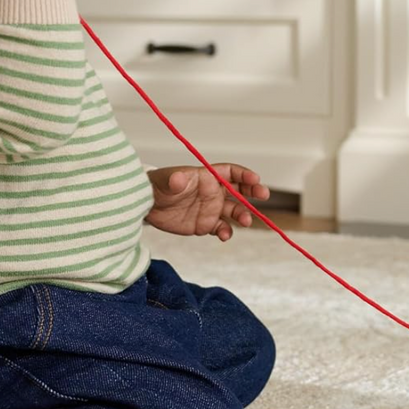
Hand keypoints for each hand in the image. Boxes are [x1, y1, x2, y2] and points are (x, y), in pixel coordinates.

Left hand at [145, 164, 270, 240]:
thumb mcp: (164, 180)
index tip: (255, 179)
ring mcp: (211, 209)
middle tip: (263, 195)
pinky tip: (224, 235)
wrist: (145, 206)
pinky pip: (221, 228)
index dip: (245, 175)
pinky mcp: (205, 224)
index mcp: (208, 177)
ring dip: (243, 215)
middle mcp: (214, 192)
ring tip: (245, 221)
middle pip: (240, 190)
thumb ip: (174, 180)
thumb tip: (179, 178)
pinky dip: (226, 232)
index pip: (231, 172)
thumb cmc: (156, 186)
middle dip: (253, 192)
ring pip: (234, 211)